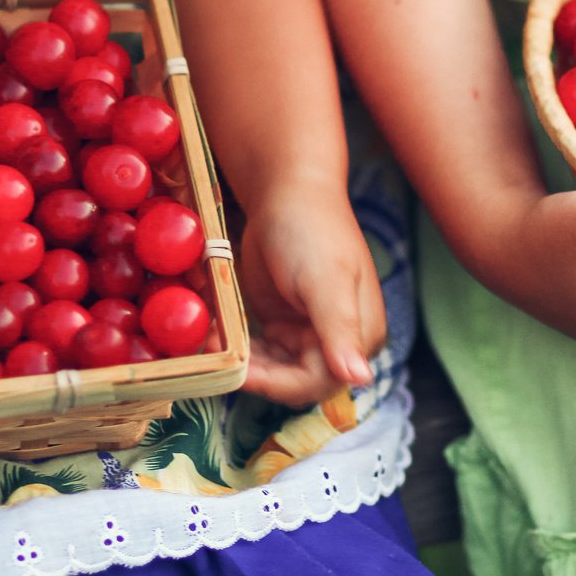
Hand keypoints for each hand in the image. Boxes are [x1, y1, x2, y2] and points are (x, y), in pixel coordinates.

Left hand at [234, 176, 387, 406]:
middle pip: (294, 381)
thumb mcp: (325, 283)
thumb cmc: (312, 232)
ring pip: (274, 370)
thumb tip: (362, 379)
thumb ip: (340, 331)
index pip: (319, 381)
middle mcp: (335, 341)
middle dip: (256, 373)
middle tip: (219, 356)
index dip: (278, 383)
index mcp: (359, 336)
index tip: (241, 372)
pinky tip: (216, 335)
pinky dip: (240, 348)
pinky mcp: (281, 323)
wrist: (287, 192)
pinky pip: (260, 351)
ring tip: (213, 341)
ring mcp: (306, 333)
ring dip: (244, 362)